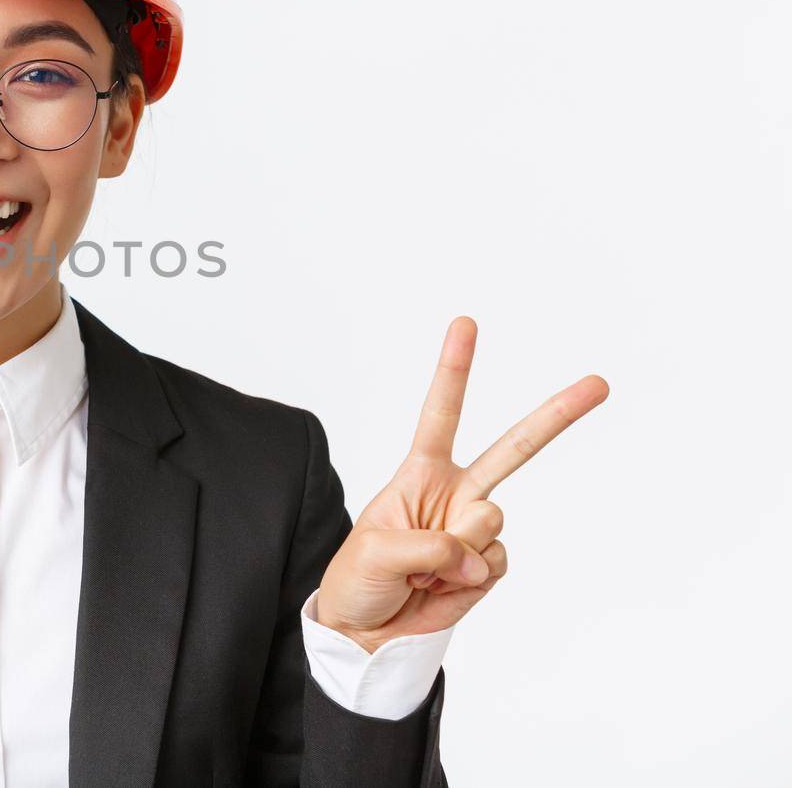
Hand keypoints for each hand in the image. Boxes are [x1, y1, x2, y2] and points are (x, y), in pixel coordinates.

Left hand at [316, 317, 608, 652]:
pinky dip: (466, 579)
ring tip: (422, 570)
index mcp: (420, 473)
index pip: (441, 413)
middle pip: (514, 448)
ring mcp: (476, 528)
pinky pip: (494, 562)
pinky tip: (441, 587)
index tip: (466, 324)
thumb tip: (478, 552)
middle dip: (557, 415)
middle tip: (599, 383)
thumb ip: (431, 544)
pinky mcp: (488, 565)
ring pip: (491, 519)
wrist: (366, 633)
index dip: (455, 369)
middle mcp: (456, 493)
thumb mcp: (374, 550)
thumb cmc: (358, 580)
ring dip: (454, 550)